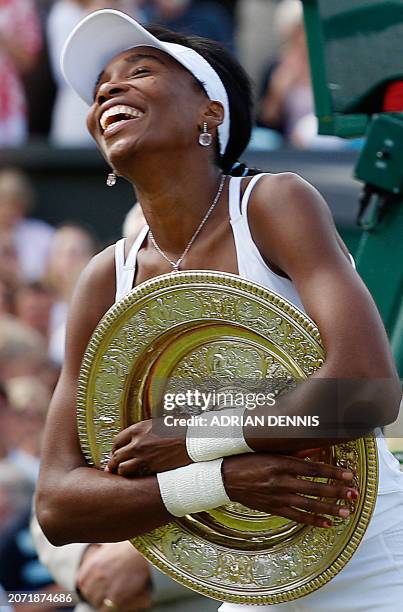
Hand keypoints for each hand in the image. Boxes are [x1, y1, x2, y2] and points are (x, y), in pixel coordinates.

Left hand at [77, 541, 151, 610]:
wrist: (144, 552)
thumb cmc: (130, 546)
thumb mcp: (110, 544)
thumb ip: (101, 550)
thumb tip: (98, 548)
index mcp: (92, 563)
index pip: (81, 582)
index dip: (88, 586)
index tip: (94, 587)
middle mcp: (96, 575)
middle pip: (88, 594)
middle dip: (95, 595)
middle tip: (104, 594)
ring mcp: (105, 586)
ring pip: (96, 602)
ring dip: (103, 602)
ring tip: (112, 598)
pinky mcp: (116, 596)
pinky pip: (106, 609)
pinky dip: (109, 608)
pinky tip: (116, 603)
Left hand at [106, 418, 190, 476]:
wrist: (194, 440)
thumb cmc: (180, 429)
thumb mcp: (157, 423)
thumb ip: (143, 430)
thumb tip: (135, 437)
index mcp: (138, 429)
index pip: (117, 440)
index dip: (115, 448)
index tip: (116, 452)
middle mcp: (137, 443)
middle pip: (116, 456)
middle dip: (114, 462)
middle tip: (113, 467)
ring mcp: (144, 457)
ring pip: (122, 468)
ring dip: (122, 471)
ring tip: (123, 473)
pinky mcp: (151, 468)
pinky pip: (135, 475)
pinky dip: (133, 477)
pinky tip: (135, 476)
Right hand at [222, 453, 358, 528]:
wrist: (224, 477)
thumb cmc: (247, 459)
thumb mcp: (269, 450)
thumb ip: (294, 450)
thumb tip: (315, 445)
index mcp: (280, 463)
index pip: (313, 468)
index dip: (332, 472)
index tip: (348, 474)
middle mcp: (280, 481)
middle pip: (314, 488)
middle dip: (336, 492)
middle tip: (354, 495)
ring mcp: (277, 497)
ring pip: (308, 504)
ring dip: (329, 509)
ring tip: (346, 512)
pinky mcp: (273, 508)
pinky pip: (296, 516)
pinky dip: (312, 520)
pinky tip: (327, 523)